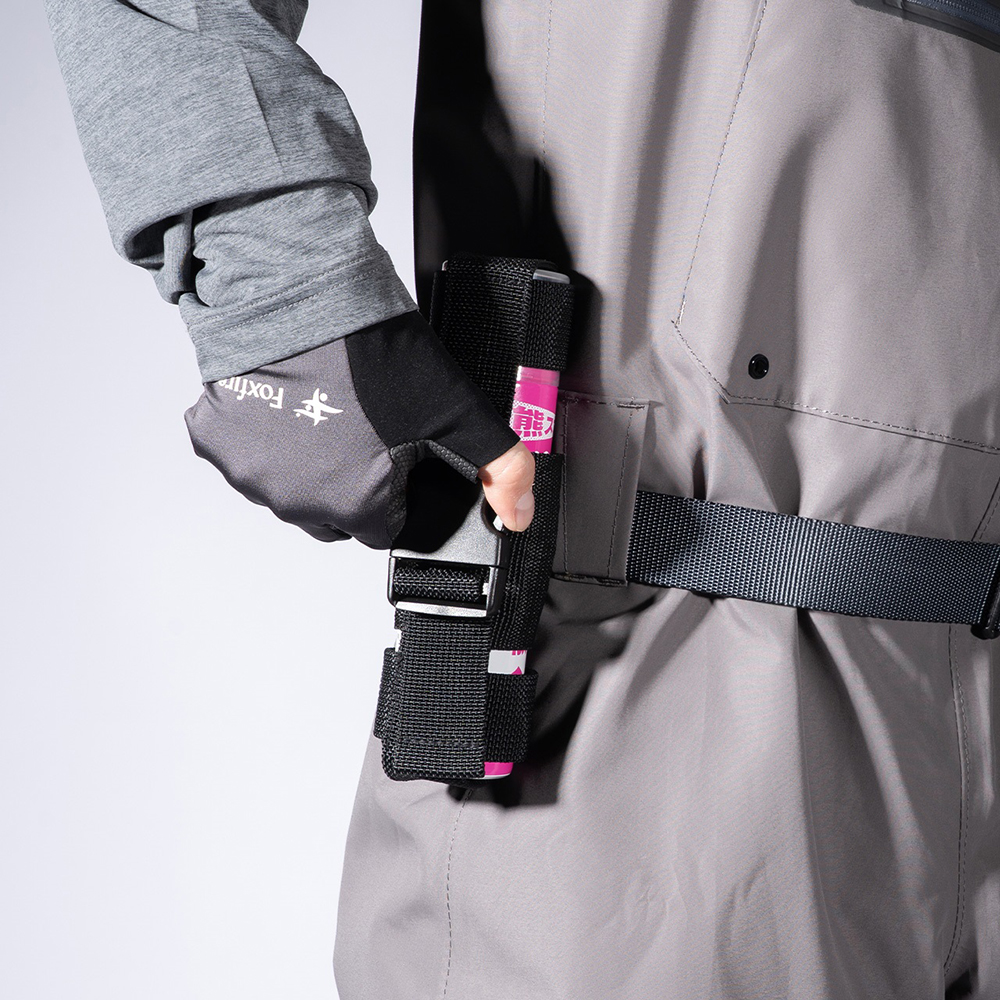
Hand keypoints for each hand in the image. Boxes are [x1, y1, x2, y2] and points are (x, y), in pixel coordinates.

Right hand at [184, 311, 534, 546]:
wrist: (300, 289)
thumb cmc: (372, 352)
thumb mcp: (456, 408)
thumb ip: (501, 466)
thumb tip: (519, 513)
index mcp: (353, 508)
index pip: (383, 528)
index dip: (396, 492)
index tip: (395, 455)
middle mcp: (295, 503)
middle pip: (335, 514)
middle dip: (352, 483)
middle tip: (365, 427)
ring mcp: (249, 473)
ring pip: (290, 486)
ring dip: (307, 461)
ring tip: (329, 408)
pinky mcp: (214, 439)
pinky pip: (246, 453)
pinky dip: (264, 435)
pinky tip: (287, 400)